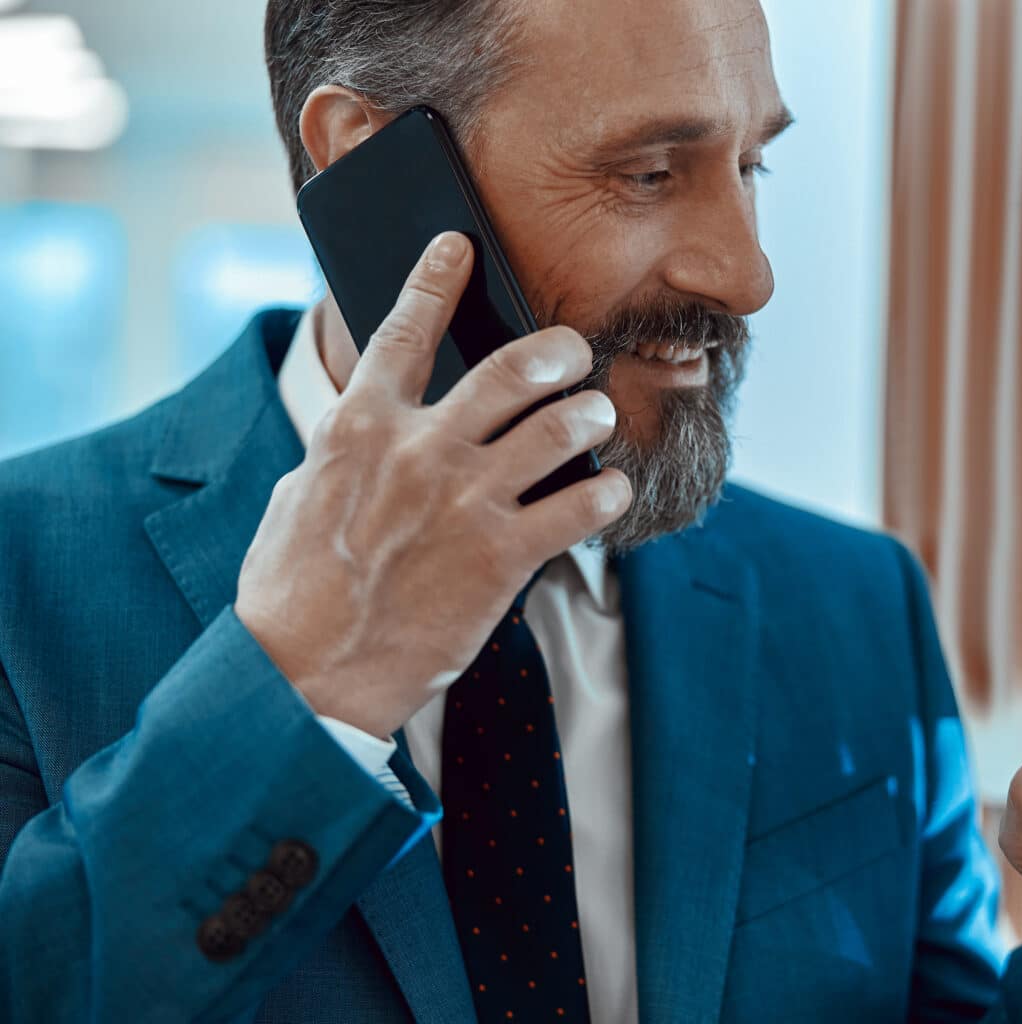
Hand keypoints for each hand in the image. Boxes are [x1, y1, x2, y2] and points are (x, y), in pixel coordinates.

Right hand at [235, 232, 632, 738]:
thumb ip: (345, 452)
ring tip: (598, 413)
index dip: (435, 278)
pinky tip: (613, 490)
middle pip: (512, 369)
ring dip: (591, 413)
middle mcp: (419, 450)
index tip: (459, 244)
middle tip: (575, 349)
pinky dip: (608, 492)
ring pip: (560, 428)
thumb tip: (368, 426)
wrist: (304, 675)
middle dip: (558, 349)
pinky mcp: (502, 557)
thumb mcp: (298, 498)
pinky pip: (581, 508)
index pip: (402, 330)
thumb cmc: (292, 592)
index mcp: (357, 428)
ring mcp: (465, 501)